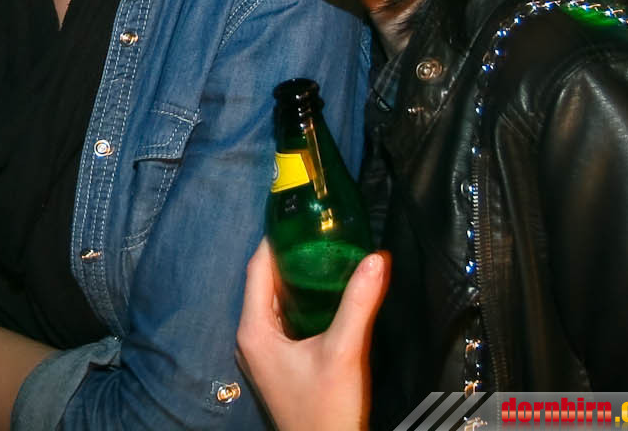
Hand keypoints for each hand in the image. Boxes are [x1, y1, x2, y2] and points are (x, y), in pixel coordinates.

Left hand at [236, 241, 389, 430]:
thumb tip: (376, 258)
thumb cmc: (327, 409)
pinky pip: (284, 321)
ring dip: (295, 280)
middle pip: (264, 284)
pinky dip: (300, 302)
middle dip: (289, 257)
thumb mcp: (344, 351)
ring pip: (275, 303)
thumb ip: (359, 303)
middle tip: (317, 232)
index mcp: (254, 331)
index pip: (257, 270)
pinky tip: (325, 295)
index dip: (275, 241)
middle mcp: (252, 339)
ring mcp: (263, 354)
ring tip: (323, 254)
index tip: (297, 218)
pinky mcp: (278, 365)